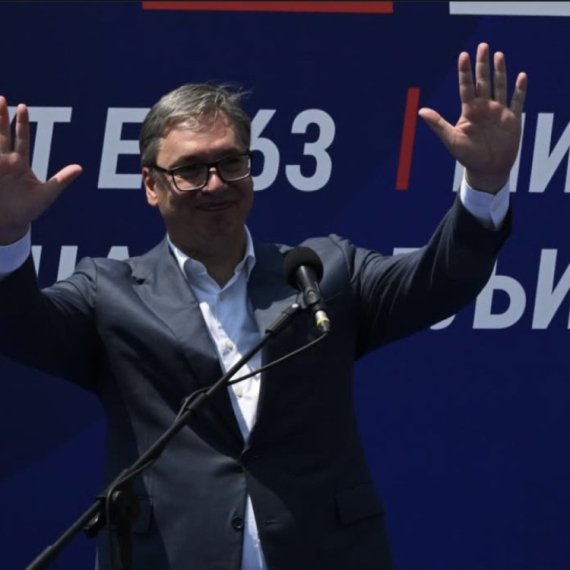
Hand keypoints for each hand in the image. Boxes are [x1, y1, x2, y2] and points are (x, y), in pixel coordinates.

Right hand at [0, 97, 81, 243]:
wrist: (10, 224)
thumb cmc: (28, 210)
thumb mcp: (47, 194)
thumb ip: (61, 180)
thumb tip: (80, 168)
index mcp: (20, 164)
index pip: (21, 139)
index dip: (22, 123)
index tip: (23, 106)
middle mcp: (5, 161)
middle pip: (2, 134)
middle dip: (1, 117)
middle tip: (1, 98)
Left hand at [418, 42, 527, 193]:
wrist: (486, 170)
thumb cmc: (467, 156)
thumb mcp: (451, 139)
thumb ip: (438, 124)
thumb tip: (421, 111)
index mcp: (469, 111)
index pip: (466, 86)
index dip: (465, 71)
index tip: (463, 55)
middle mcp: (483, 107)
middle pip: (483, 81)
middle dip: (483, 64)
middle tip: (483, 46)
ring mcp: (498, 112)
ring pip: (500, 86)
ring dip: (500, 71)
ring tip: (499, 55)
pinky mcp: (512, 119)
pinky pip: (517, 101)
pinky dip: (519, 89)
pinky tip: (521, 76)